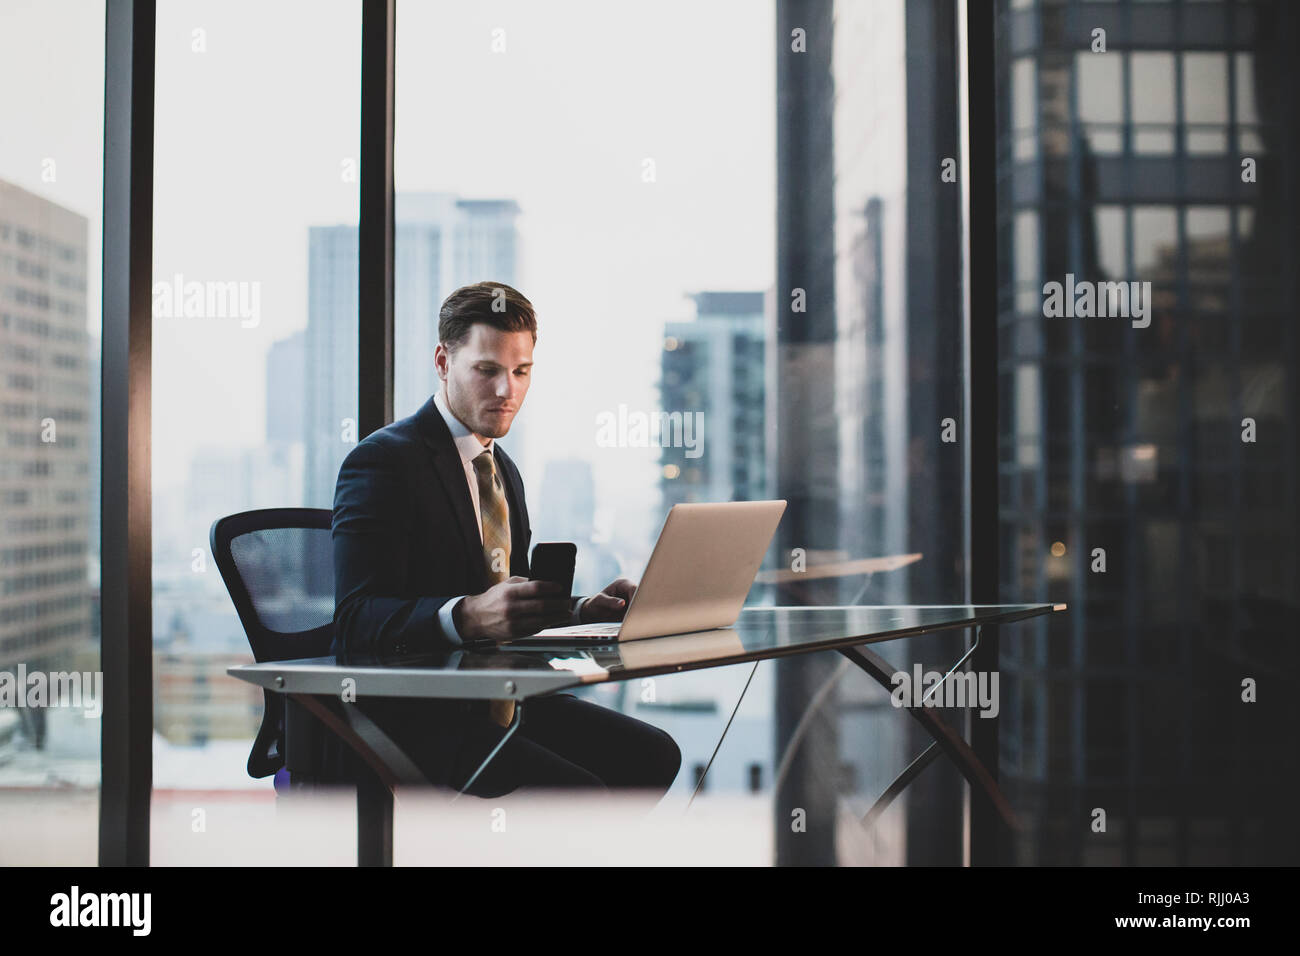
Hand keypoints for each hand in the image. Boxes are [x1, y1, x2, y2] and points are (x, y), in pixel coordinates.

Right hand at [455, 576, 571, 642]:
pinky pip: (535, 629)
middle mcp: (511, 608)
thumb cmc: (495, 598)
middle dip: (559, 604)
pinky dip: (546, 624)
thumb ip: (525, 583)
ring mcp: (513, 623)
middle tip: (567, 602)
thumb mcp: (507, 584)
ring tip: (566, 613)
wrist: (476, 617)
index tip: (561, 587)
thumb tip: (547, 583)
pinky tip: (552, 620)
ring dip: (557, 617)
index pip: (536, 588)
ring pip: (541, 620)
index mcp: (510, 592)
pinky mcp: (514, 634)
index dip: (551, 587)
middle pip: (542, 606)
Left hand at [579, 577, 637, 623]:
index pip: (634, 589)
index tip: (634, 607)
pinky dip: (636, 618)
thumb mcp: (600, 601)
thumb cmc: (596, 603)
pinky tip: (633, 623)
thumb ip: (610, 601)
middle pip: (641, 597)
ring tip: (633, 620)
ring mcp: (632, 601)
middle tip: (635, 616)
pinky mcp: (632, 610)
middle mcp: (629, 591)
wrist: (594, 613)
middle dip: (639, 606)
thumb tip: (622, 603)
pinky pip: (638, 614)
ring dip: (638, 613)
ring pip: (641, 607)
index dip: (636, 597)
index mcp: (623, 584)